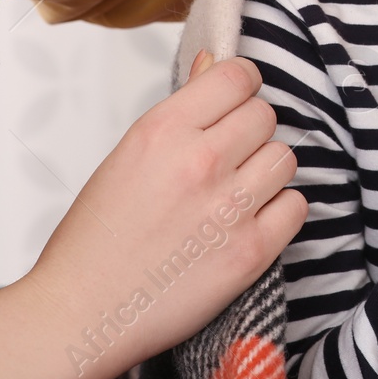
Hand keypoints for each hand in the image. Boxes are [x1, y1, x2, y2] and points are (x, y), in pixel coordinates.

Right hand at [0, 51, 308, 378]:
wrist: (81, 314)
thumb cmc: (95, 241)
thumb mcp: (128, 157)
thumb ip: (180, 111)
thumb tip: (213, 64)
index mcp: (162, 131)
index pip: (237, 76)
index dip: (241, 87)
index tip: (236, 102)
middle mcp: (200, 161)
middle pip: (265, 115)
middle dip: (251, 132)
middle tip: (229, 158)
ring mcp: (229, 207)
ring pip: (285, 158)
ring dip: (267, 171)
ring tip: (237, 192)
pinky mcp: (251, 251)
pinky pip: (296, 207)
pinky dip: (279, 212)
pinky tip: (250, 222)